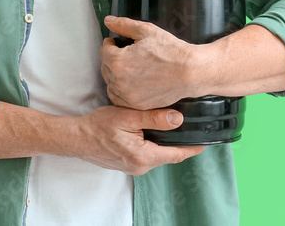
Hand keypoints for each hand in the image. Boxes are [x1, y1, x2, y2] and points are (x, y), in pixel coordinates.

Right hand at [73, 105, 204, 174]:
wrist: (77, 138)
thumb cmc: (98, 126)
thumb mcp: (128, 117)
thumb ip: (154, 118)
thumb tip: (178, 118)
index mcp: (144, 156)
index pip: (177, 154)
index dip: (194, 148)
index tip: (207, 141)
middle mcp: (141, 166)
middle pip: (169, 154)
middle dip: (181, 142)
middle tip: (193, 127)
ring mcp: (134, 167)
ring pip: (158, 154)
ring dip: (166, 142)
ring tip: (175, 126)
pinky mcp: (128, 164)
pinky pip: (148, 155)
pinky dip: (154, 144)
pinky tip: (153, 131)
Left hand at [100, 16, 200, 109]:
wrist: (190, 71)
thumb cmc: (170, 51)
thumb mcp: (146, 31)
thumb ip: (123, 25)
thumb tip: (108, 21)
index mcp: (119, 61)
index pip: (104, 51)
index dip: (110, 43)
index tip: (114, 42)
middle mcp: (120, 81)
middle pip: (105, 67)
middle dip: (111, 57)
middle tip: (122, 52)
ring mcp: (128, 95)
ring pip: (110, 82)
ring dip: (114, 73)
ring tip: (126, 65)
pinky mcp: (137, 105)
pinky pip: (118, 98)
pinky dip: (119, 90)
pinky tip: (128, 81)